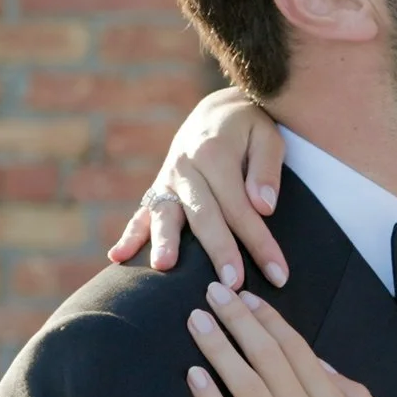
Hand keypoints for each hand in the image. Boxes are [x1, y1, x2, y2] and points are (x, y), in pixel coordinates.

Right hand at [107, 85, 289, 285]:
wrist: (215, 111)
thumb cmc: (249, 129)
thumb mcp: (268, 137)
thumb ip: (266, 169)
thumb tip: (264, 207)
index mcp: (215, 152)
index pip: (240, 206)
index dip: (260, 243)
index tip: (278, 274)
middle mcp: (185, 166)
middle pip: (204, 215)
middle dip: (219, 251)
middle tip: (232, 285)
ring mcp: (167, 179)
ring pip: (165, 214)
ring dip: (164, 241)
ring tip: (165, 267)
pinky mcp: (157, 189)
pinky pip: (141, 214)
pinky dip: (129, 236)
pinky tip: (118, 258)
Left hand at [184, 284, 396, 396]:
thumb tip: (321, 364)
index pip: (298, 352)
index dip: (268, 321)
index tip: (245, 297)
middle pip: (267, 360)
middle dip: (237, 322)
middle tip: (211, 292)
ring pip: (246, 388)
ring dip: (219, 350)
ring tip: (196, 322)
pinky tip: (195, 377)